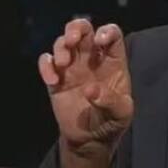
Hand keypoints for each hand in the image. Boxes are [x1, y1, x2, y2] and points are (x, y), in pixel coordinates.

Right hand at [39, 19, 132, 146]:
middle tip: (72, 40)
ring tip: (63, 64)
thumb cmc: (112, 122)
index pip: (112, 35)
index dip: (106, 31)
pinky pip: (46, 62)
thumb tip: (91, 90)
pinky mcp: (56, 79)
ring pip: (63, 42)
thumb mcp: (121, 114)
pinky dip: (46, 65)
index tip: (100, 41)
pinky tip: (52, 80)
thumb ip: (111, 101)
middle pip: (83, 29)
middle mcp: (92, 59)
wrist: (90, 139)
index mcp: (113, 61)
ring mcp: (73, 67)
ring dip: (60, 47)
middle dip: (76, 28)